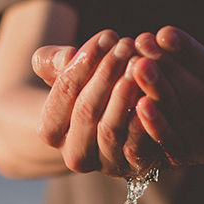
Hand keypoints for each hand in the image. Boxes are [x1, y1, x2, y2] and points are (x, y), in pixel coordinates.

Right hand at [32, 29, 163, 176]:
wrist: (107, 125)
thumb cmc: (81, 89)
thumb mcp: (62, 72)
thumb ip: (54, 60)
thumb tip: (69, 57)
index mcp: (50, 131)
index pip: (64, 92)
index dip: (84, 62)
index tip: (107, 35)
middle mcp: (74, 154)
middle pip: (86, 111)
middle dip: (107, 73)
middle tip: (127, 45)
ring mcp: (104, 164)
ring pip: (111, 129)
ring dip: (126, 94)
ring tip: (140, 63)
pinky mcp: (133, 169)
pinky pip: (138, 147)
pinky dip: (145, 120)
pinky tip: (153, 92)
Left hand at [130, 27, 203, 165]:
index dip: (191, 53)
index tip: (165, 33)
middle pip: (199, 99)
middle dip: (170, 69)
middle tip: (143, 45)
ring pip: (181, 119)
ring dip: (156, 91)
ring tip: (136, 66)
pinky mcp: (186, 160)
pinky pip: (168, 142)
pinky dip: (153, 123)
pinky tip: (137, 102)